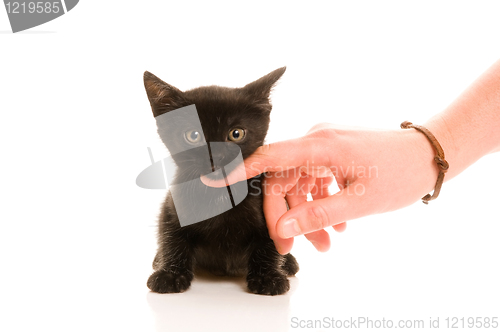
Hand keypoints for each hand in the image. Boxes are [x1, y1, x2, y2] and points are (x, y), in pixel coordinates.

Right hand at [203, 123, 437, 253]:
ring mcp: (324, 145)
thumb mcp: (359, 202)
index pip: (268, 159)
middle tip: (295, 247)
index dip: (237, 172)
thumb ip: (317, 214)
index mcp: (319, 145)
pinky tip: (337, 224)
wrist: (429, 155)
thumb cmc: (400, 173)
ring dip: (307, 214)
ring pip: (299, 183)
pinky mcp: (333, 152)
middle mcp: (316, 139)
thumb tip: (284, 229)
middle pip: (282, 180)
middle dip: (286, 216)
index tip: (212, 182)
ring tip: (328, 243)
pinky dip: (319, 201)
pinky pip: (314, 179)